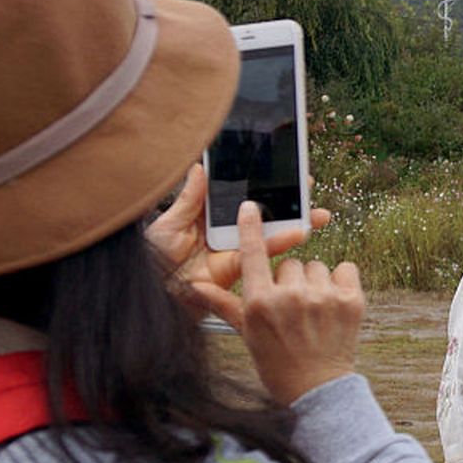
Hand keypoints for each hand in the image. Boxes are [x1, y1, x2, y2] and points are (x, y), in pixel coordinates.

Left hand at [147, 163, 330, 313]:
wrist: (150, 294)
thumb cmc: (150, 260)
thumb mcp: (168, 225)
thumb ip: (190, 199)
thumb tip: (200, 167)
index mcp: (204, 218)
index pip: (235, 195)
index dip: (257, 183)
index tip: (278, 171)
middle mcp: (220, 233)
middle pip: (258, 213)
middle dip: (285, 202)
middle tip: (306, 187)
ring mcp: (229, 251)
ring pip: (266, 233)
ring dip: (292, 223)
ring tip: (313, 213)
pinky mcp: (235, 270)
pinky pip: (260, 255)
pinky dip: (279, 245)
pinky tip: (296, 234)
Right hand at [219, 201, 363, 405]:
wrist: (318, 388)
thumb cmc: (277, 362)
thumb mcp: (247, 334)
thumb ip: (224, 304)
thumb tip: (193, 286)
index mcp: (260, 303)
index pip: (252, 254)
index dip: (250, 228)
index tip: (250, 207)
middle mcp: (291, 296)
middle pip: (289, 263)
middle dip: (290, 281)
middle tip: (292, 309)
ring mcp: (323, 297)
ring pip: (316, 266)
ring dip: (315, 282)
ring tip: (313, 311)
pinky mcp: (352, 300)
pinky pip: (345, 268)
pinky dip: (341, 282)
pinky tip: (334, 305)